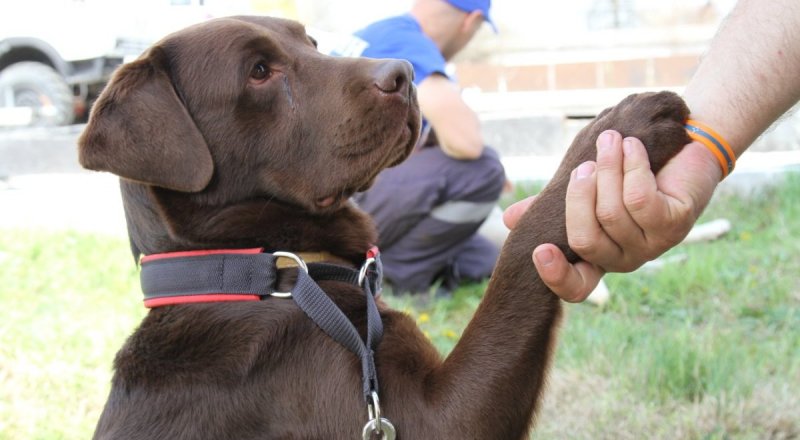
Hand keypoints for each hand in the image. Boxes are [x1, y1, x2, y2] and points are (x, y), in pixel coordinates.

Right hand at [503, 130, 721, 301]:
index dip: (556, 276)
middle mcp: (624, 259)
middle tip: (583, 166)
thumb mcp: (586, 189)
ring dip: (607, 170)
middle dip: (579, 198)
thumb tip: (508, 219)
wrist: (685, 148)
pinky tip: (632, 146)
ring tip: (610, 140)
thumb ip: (550, 205)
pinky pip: (640, 199)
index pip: (577, 287)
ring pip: (612, 214)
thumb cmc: (629, 172)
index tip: (539, 251)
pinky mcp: (676, 225)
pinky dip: (631, 167)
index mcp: (599, 257)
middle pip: (586, 241)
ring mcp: (652, 246)